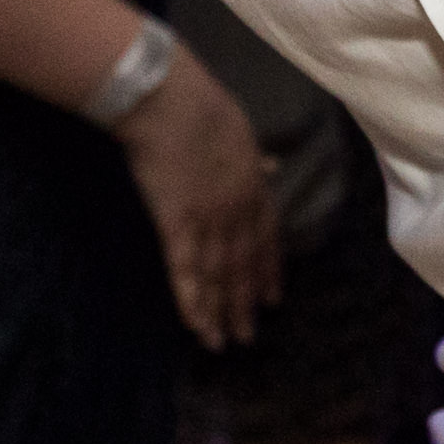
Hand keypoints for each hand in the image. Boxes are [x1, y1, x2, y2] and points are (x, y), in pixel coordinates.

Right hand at [118, 50, 283, 348]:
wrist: (171, 101)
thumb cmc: (200, 105)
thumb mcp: (239, 130)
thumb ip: (251, 157)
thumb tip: (267, 165)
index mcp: (254, 186)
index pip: (267, 238)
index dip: (268, 270)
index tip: (272, 297)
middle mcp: (238, 211)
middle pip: (244, 265)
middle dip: (245, 302)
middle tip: (249, 335)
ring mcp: (210, 220)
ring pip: (218, 275)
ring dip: (221, 312)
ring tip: (223, 342)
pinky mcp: (178, 224)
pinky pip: (186, 270)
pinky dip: (192, 300)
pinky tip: (195, 325)